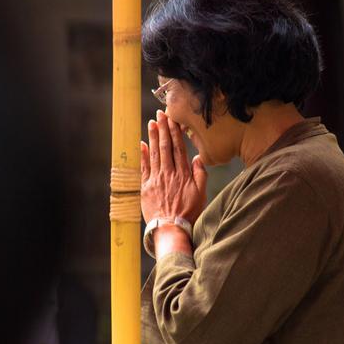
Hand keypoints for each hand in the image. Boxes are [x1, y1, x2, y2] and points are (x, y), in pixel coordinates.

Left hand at [140, 109, 206, 225]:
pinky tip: (142, 143)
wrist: (170, 228)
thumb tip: (199, 158)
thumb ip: (201, 175)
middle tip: (160, 114)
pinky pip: (143, 167)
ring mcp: (156, 179)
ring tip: (152, 123)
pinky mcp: (146, 187)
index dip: (175, 132)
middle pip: (165, 146)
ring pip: (154, 153)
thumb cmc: (188, 213)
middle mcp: (169, 173)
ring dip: (153, 137)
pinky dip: (142, 154)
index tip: (172, 119)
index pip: (178, 148)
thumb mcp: (201, 194)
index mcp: (183, 174)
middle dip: (163, 129)